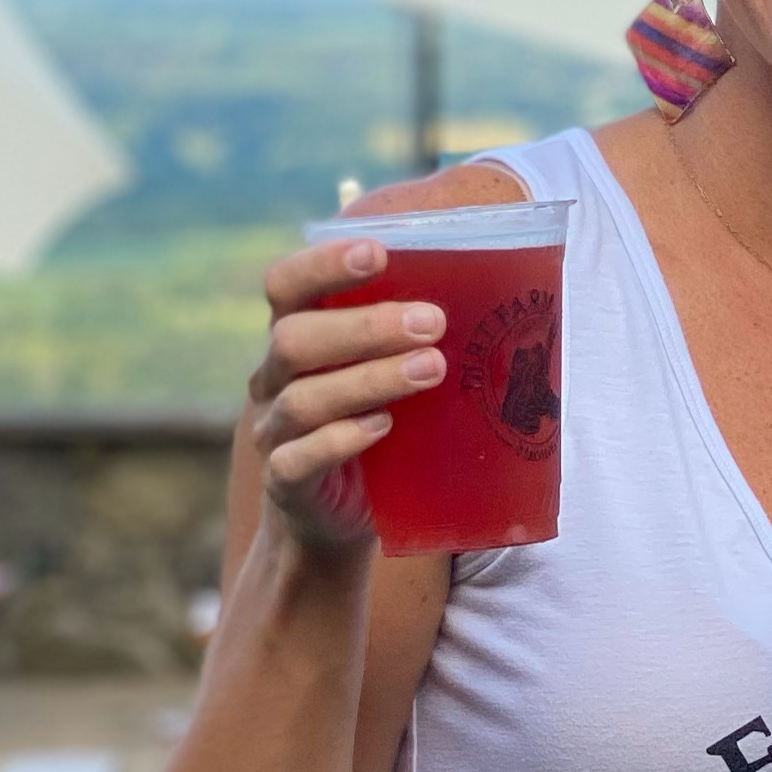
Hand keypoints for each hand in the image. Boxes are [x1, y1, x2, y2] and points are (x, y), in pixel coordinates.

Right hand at [246, 237, 447, 550]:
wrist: (334, 517)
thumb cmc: (373, 426)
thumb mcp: (386, 373)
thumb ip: (411, 338)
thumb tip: (499, 295)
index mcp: (296, 336)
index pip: (286, 285)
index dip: (322, 264)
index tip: (377, 254)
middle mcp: (273, 378)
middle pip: (294, 339)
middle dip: (365, 327)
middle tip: (432, 322)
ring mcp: (275, 431)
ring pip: (304, 399)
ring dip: (370, 380)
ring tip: (431, 369)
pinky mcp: (286, 482)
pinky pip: (300, 459)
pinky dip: (340, 440)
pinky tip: (383, 427)